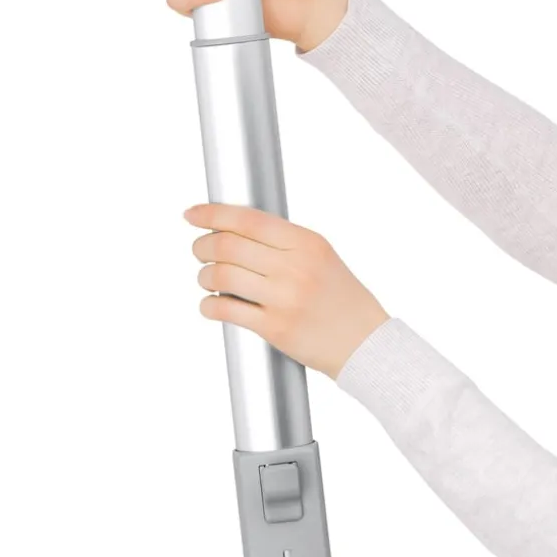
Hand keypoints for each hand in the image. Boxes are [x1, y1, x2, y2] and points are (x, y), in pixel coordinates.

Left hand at [185, 203, 388, 378]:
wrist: (364, 342)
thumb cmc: (341, 297)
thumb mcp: (321, 256)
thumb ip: (284, 241)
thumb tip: (233, 228)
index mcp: (307, 242)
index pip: (248, 219)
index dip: (212, 214)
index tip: (192, 215)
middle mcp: (295, 267)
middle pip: (228, 246)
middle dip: (202, 246)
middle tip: (199, 250)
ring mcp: (284, 299)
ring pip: (221, 276)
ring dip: (204, 276)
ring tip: (206, 278)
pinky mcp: (274, 328)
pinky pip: (226, 310)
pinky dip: (209, 304)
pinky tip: (210, 303)